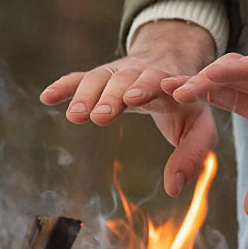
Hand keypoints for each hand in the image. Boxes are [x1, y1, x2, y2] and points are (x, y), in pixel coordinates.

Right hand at [42, 20, 218, 194]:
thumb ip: (192, 154)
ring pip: (100, 78)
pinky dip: (65, 87)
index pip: (158, 80)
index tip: (133, 98)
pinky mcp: (100, 77)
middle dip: (112, 95)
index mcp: (168, 82)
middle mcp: (140, 72)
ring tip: (76, 116)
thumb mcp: (200, 126)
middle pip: (125, 79)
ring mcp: (118, 73)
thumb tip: (173, 187)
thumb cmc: (185, 102)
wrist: (169, 60)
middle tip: (100, 115)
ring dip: (87, 94)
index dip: (146, 88)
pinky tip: (47, 97)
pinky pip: (80, 79)